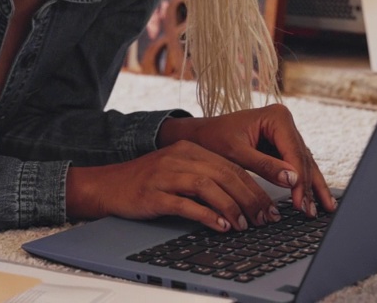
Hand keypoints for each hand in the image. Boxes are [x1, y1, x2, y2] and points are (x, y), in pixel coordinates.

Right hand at [66, 141, 277, 232]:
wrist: (107, 184)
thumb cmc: (146, 181)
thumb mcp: (178, 170)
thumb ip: (206, 177)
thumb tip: (242, 198)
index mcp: (189, 150)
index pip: (231, 166)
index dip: (254, 187)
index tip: (269, 207)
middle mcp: (179, 158)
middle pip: (224, 175)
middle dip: (250, 199)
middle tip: (264, 219)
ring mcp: (165, 175)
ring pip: (207, 187)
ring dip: (231, 207)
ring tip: (243, 225)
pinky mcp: (153, 194)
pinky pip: (186, 204)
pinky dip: (207, 215)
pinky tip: (220, 226)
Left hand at [157, 105, 336, 219]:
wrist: (200, 135)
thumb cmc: (213, 138)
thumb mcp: (236, 153)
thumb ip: (264, 165)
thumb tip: (293, 179)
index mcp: (276, 117)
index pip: (294, 153)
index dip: (299, 181)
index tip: (300, 203)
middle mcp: (285, 122)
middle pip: (302, 159)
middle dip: (307, 187)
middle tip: (310, 212)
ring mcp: (285, 133)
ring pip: (304, 163)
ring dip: (311, 187)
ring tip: (323, 209)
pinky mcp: (281, 145)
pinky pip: (297, 166)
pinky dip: (303, 183)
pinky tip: (313, 199)